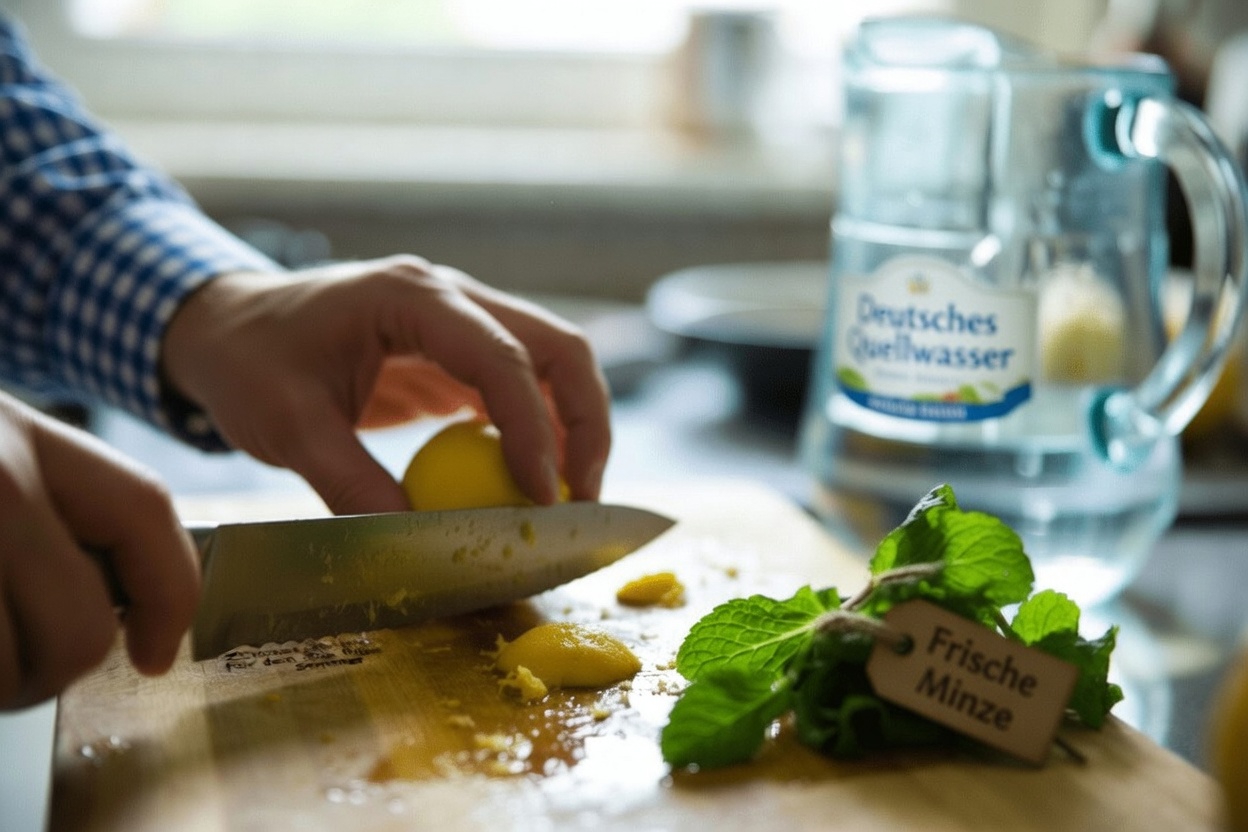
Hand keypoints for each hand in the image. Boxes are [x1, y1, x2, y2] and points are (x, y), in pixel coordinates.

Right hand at [0, 392, 199, 709]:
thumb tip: (131, 613)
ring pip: (17, 668)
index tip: (159, 653)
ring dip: (6, 678)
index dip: (172, 595)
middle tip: (28, 664)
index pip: (145, 512)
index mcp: (27, 438)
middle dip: (62, 665)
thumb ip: (63, 507)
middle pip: (84, 625)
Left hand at [161, 256, 611, 514]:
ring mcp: (460, 318)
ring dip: (573, 427)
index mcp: (410, 296)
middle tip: (579, 500)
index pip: (501, 356)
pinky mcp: (457, 350)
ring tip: (566, 498)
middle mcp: (450, 296)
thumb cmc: (247, 363)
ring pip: (554, 362)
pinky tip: (529, 481)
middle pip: (558, 346)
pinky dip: (538, 431)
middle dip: (584, 423)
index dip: (532, 429)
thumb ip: (352, 485)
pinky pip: (520, 385)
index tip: (539, 497)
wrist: (223, 326)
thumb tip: (417, 547)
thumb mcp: (287, 427)